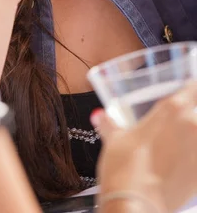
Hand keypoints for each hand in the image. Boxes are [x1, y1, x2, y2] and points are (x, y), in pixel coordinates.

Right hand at [93, 82, 196, 212]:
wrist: (135, 207)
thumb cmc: (125, 169)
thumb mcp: (115, 141)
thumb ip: (110, 125)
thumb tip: (101, 117)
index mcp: (172, 109)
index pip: (195, 86)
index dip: (192, 88)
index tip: (189, 91)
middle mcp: (192, 125)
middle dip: (190, 117)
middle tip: (175, 127)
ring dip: (192, 140)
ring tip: (176, 149)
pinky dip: (193, 160)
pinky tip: (180, 167)